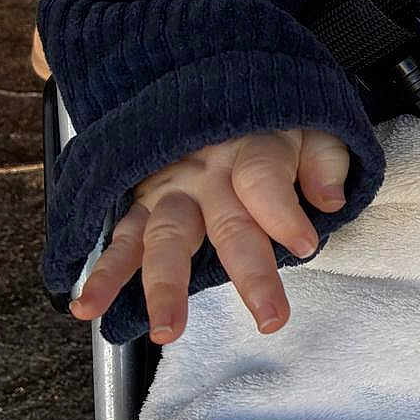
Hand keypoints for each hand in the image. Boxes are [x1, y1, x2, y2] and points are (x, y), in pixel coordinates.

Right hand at [69, 128, 349, 343]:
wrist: (209, 88)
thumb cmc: (269, 124)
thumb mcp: (313, 127)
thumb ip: (325, 161)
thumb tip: (331, 201)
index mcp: (254, 151)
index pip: (265, 181)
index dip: (284, 213)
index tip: (306, 246)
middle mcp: (210, 174)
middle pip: (228, 224)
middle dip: (250, 273)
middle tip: (271, 318)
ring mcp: (172, 192)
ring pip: (166, 240)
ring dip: (164, 287)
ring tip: (166, 332)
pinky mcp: (143, 204)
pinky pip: (121, 240)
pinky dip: (102, 273)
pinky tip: (88, 306)